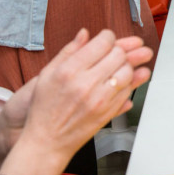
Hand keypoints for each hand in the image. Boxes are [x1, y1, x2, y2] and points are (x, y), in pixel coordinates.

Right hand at [10, 29, 151, 159]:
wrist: (47, 140)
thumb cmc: (45, 107)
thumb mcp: (47, 74)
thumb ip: (69, 51)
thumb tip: (85, 33)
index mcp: (69, 71)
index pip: (103, 42)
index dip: (108, 37)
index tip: (107, 40)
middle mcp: (86, 84)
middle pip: (119, 55)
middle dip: (119, 50)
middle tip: (112, 53)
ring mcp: (99, 99)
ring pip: (128, 71)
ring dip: (126, 66)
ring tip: (116, 68)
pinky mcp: (109, 111)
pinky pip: (128, 90)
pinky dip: (128, 83)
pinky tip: (118, 82)